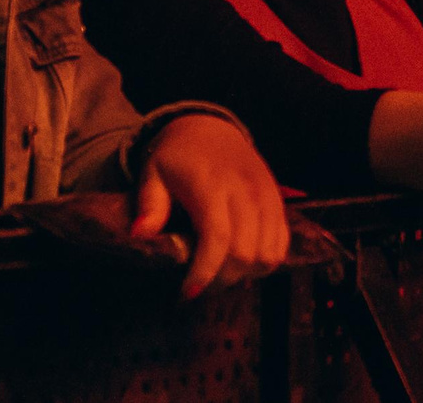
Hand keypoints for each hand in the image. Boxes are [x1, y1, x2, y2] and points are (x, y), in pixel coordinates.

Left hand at [130, 113, 290, 298]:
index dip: (205, 272)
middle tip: (201, 285)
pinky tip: (242, 261)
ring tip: (221, 273)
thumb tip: (140, 236)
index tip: (187, 294)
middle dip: (222, 279)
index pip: (217, 238)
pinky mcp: (278, 201)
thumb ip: (149, 205)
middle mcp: (245, 190)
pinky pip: (282, 243)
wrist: (211, 128)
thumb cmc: (176, 157)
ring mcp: (267, 195)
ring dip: (245, 274)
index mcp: (211, 185)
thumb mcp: (153, 174)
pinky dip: (265, 261)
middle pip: (246, 253)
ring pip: (269, 253)